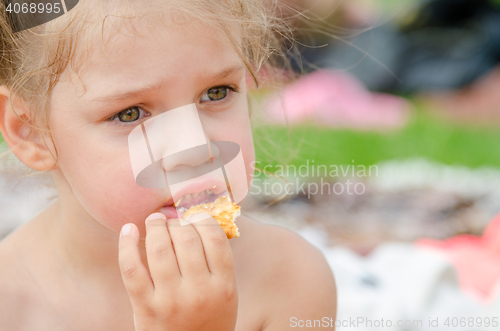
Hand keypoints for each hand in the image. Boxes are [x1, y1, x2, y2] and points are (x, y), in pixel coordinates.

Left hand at [118, 212, 237, 330]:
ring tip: (154, 220)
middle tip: (172, 218)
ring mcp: (170, 301)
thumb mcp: (226, 296)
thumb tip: (198, 221)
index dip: (203, 219)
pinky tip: (128, 229)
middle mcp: (199, 292)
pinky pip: (132, 269)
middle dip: (177, 221)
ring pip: (159, 249)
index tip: (195, 216)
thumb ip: (217, 264)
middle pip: (186, 239)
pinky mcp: (145, 308)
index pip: (215, 239)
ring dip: (155, 226)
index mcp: (224, 287)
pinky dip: (126, 245)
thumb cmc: (209, 320)